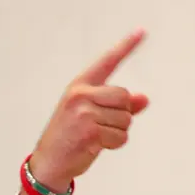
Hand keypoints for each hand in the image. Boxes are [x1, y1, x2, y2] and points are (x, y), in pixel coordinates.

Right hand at [29, 28, 149, 191]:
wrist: (50, 162)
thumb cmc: (73, 136)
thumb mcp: (92, 114)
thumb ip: (119, 105)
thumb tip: (145, 98)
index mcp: (80, 86)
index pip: (108, 62)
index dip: (126, 46)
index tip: (142, 32)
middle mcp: (81, 95)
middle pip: (125, 97)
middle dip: (122, 114)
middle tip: (102, 125)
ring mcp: (84, 113)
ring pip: (126, 119)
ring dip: (118, 132)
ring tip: (97, 136)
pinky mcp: (90, 132)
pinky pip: (121, 137)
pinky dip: (115, 144)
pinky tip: (96, 146)